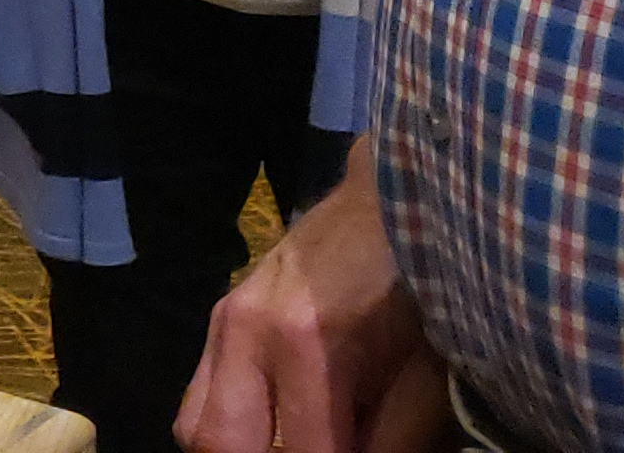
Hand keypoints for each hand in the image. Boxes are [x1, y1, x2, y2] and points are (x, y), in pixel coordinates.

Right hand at [177, 165, 449, 452]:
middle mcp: (247, 334)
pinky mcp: (218, 317)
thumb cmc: (420, 279)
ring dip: (238, 449)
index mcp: (308, 344)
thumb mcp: (428, 367)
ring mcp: (223, 322)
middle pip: (220, 444)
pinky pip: (200, 395)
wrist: (385, 197)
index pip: (304, 452)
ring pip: (194, 426)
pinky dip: (232, 424)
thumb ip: (397, 436)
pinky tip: (277, 424)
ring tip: (291, 445)